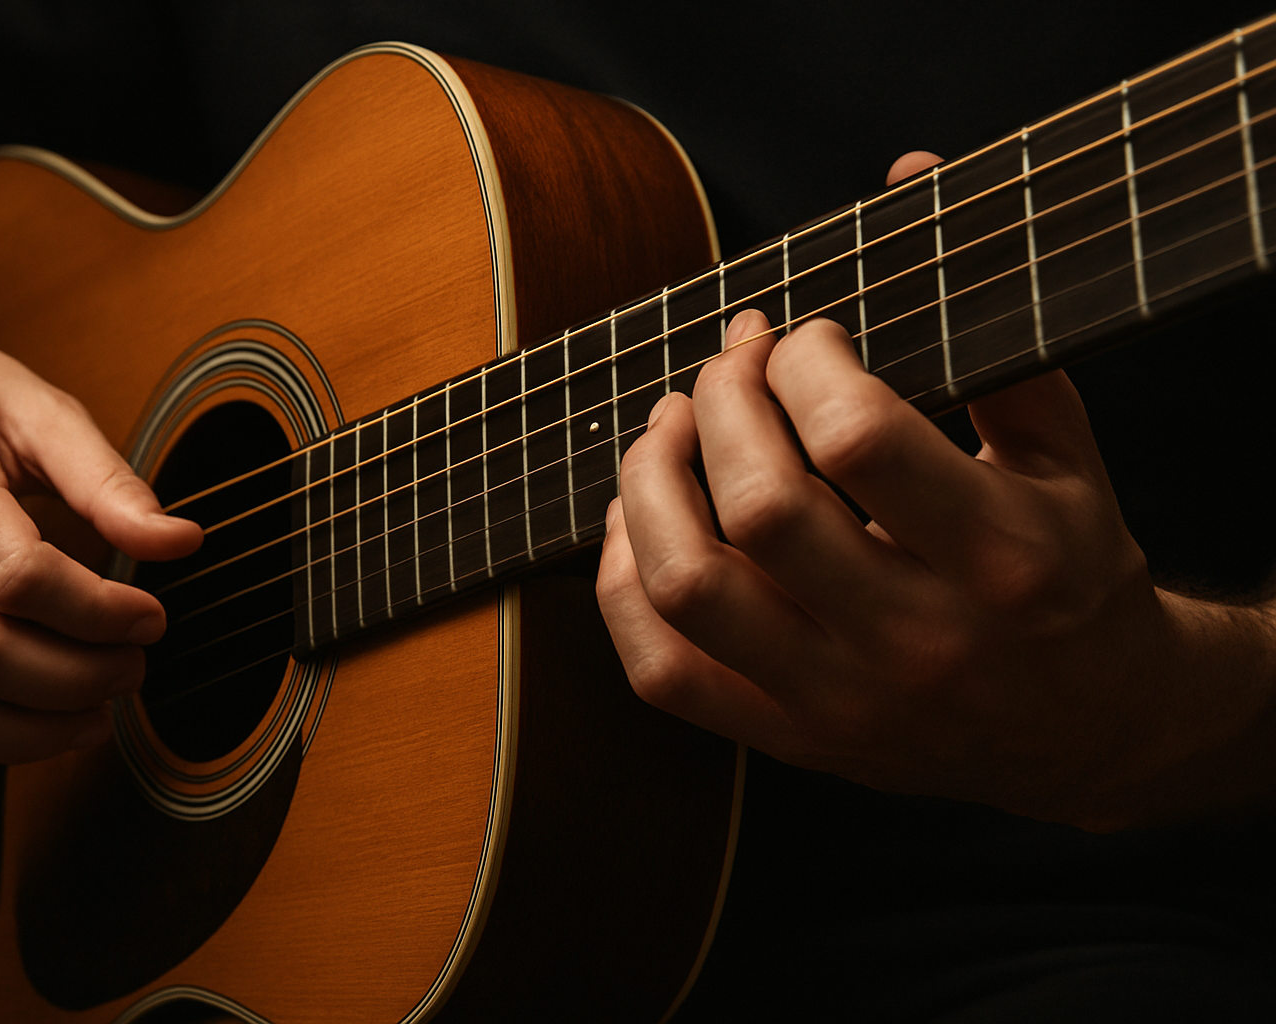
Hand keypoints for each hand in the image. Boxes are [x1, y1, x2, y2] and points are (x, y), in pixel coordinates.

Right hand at [0, 286, 200, 762]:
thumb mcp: (45, 409)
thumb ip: (110, 481)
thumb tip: (177, 542)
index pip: (14, 573)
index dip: (95, 611)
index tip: (150, 616)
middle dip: (71, 679)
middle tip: (133, 667)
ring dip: (31, 729)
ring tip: (99, 710)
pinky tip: (47, 721)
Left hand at [596, 153, 1275, 829]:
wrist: (1089, 730)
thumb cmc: (1069, 571)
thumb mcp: (1066, 453)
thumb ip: (988, 321)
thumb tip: (910, 176)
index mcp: (1000, 558)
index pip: (857, 437)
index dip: (805, 362)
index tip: (805, 338)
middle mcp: (916, 639)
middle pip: (761, 505)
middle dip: (722, 400)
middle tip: (729, 360)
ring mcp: (841, 700)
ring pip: (688, 587)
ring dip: (649, 482)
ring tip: (664, 422)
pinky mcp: (788, 736)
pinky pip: (662, 669)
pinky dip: (620, 582)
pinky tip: (635, 516)